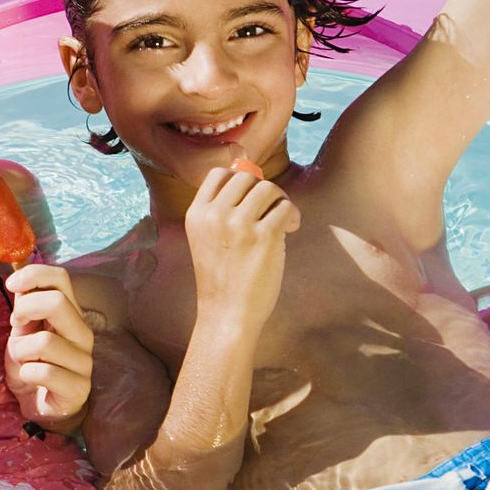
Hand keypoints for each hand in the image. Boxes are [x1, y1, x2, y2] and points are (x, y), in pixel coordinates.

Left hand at [3, 263, 94, 427]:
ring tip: (23, 361)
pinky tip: (30, 379)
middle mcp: (82, 334)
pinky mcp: (79, 388)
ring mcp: (84, 362)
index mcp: (70, 314)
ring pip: (45, 342)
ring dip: (21, 352)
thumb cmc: (32, 363)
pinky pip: (44, 372)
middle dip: (25, 310)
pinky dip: (27, 374)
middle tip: (15, 326)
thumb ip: (25, 305)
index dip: (34, 275)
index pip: (61, 278)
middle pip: (57, 303)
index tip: (11, 285)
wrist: (39, 405)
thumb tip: (19, 278)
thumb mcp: (23, 330)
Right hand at [182, 163, 299, 330]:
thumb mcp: (206, 241)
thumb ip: (221, 213)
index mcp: (197, 215)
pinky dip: (293, 216)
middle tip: (273, 210)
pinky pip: (286, 207)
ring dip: (281, 201)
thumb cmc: (222, 281)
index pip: (218, 174)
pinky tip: (291, 229)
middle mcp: (215, 215)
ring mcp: (239, 224)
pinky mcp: (264, 236)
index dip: (239, 180)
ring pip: (268, 189)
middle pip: (246, 178)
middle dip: (263, 191)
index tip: (252, 196)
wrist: (227, 315)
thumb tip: (254, 182)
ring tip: (284, 221)